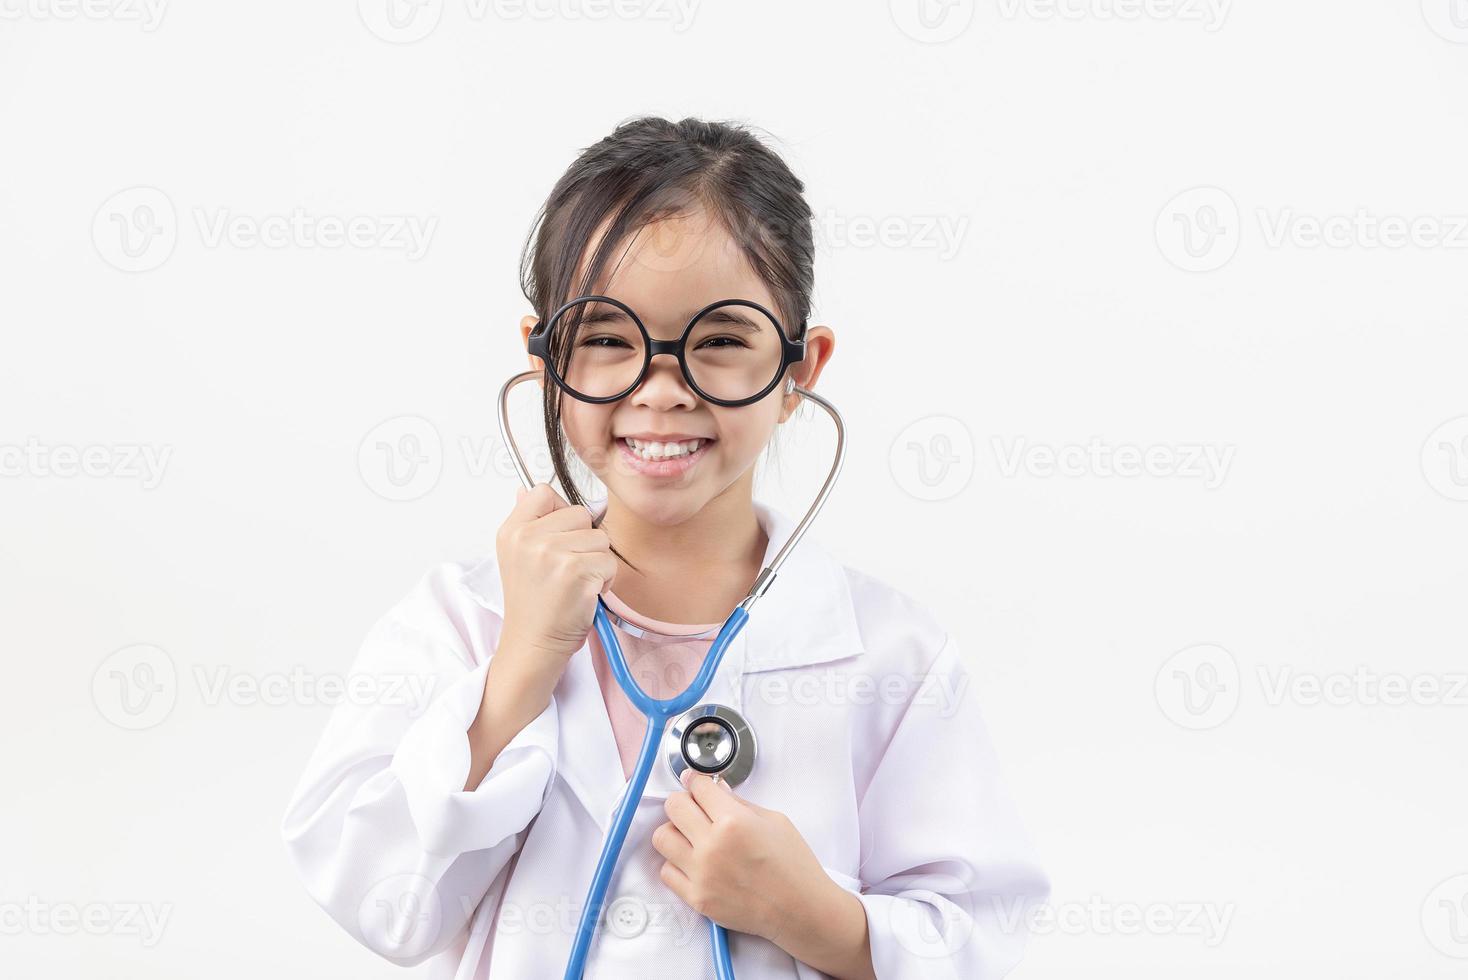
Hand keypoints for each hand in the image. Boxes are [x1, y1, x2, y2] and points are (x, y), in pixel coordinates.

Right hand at [494, 482, 616, 671]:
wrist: (534, 644)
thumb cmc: (533, 604)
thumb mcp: (517, 557)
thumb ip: (527, 522)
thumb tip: (525, 489)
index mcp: (512, 530)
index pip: (543, 492)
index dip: (560, 513)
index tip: (558, 538)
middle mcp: (527, 538)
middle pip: (580, 513)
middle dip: (584, 541)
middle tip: (568, 570)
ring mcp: (551, 553)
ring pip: (600, 538)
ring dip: (597, 563)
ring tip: (576, 584)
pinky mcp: (575, 571)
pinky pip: (609, 562)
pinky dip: (605, 580)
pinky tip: (585, 595)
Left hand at [654, 771, 836, 946]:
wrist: (800, 910)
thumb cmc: (794, 865)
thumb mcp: (774, 820)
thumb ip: (739, 803)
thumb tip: (715, 789)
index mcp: (734, 821)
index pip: (697, 787)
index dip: (698, 782)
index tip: (697, 784)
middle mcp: (713, 846)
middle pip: (673, 806)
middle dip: (683, 801)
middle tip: (695, 808)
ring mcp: (701, 874)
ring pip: (662, 837)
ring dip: (675, 831)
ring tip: (691, 836)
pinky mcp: (697, 898)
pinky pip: (667, 872)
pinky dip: (677, 863)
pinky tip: (694, 862)